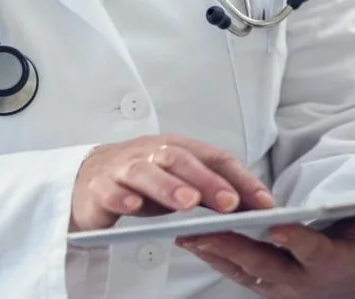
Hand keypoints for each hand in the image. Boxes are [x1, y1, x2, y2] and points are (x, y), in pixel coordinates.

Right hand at [69, 134, 273, 231]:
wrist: (89, 177)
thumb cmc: (144, 178)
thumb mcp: (182, 183)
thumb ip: (213, 192)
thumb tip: (253, 206)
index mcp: (180, 148)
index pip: (216, 158)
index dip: (242, 179)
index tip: (264, 202)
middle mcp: (153, 152)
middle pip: (183, 160)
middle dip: (209, 181)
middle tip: (230, 202)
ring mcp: (124, 167)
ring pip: (147, 171)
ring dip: (169, 186)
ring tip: (188, 203)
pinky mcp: (99, 186)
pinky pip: (109, 189)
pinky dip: (121, 197)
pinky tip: (133, 206)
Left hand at [177, 208, 354, 297]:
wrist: (351, 287)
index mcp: (330, 262)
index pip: (310, 250)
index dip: (295, 240)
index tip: (278, 226)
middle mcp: (299, 279)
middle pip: (263, 263)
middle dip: (233, 246)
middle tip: (206, 228)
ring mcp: (276, 284)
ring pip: (240, 268)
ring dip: (213, 251)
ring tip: (188, 231)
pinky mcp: (259, 283)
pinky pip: (232, 271)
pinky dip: (211, 255)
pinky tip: (191, 239)